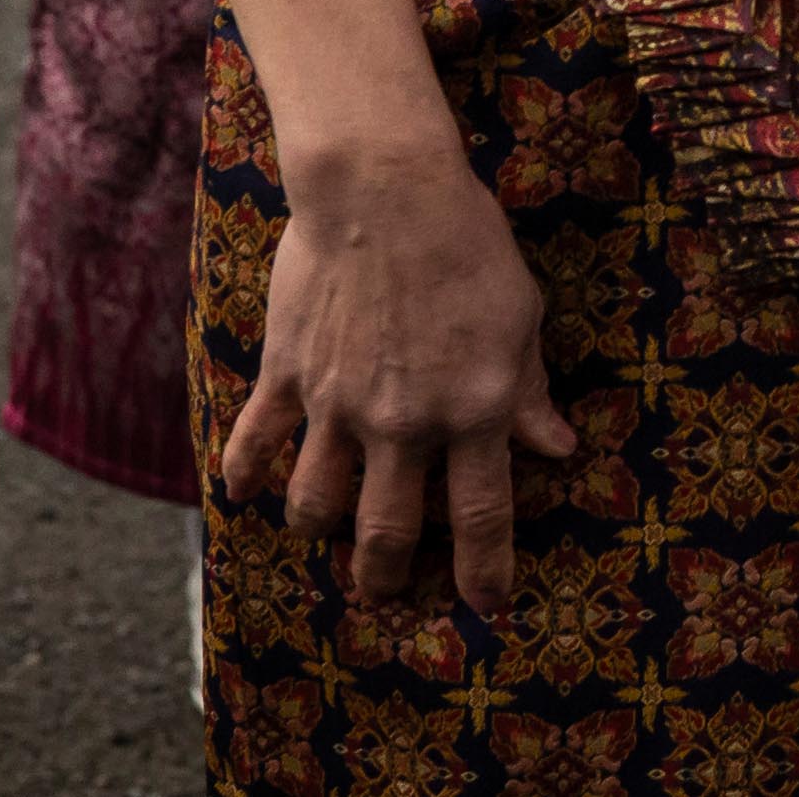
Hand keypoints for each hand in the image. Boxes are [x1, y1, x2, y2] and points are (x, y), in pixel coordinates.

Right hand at [216, 133, 574, 614]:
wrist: (385, 191)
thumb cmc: (468, 245)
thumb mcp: (521, 316)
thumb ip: (530, 389)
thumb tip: (555, 447)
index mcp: (475, 408)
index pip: (480, 513)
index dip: (483, 569)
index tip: (486, 607)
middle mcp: (405, 421)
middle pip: (386, 530)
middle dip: (385, 577)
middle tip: (384, 598)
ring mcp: (338, 403)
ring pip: (313, 503)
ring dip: (317, 530)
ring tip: (322, 538)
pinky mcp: (287, 375)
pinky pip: (256, 444)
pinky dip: (245, 475)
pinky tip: (244, 493)